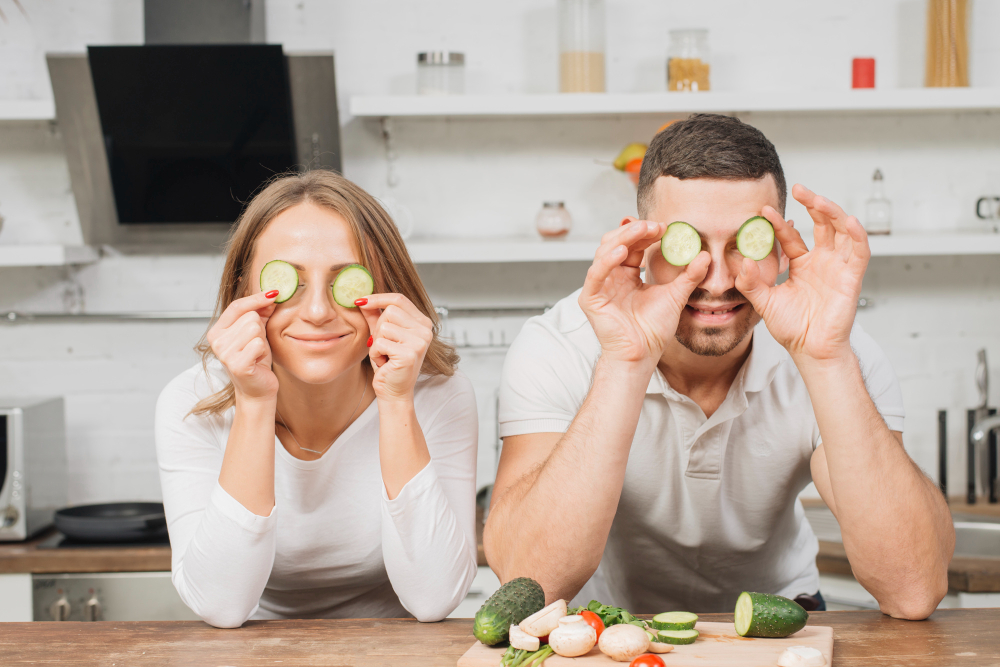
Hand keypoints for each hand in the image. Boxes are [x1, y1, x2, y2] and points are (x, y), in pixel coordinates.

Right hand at [206, 291, 279, 401]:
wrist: (257, 389)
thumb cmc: (256, 360)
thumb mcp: (257, 333)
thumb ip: (261, 313)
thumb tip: (271, 295)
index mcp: (217, 331)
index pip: (236, 306)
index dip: (256, 298)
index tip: (274, 293)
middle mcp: (217, 341)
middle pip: (249, 316)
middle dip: (260, 328)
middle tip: (257, 345)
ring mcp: (225, 353)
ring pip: (254, 328)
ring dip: (261, 339)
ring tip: (257, 352)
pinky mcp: (237, 365)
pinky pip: (258, 344)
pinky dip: (263, 351)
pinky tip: (258, 360)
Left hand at [357, 294, 433, 402]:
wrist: (394, 392)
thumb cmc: (389, 364)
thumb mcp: (381, 336)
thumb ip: (374, 316)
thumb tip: (363, 298)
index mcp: (422, 322)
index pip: (399, 299)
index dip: (378, 298)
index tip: (360, 300)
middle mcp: (425, 330)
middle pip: (390, 311)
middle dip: (378, 328)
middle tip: (383, 346)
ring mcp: (419, 341)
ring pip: (384, 327)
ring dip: (377, 343)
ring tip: (385, 355)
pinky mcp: (409, 353)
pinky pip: (380, 342)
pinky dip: (376, 353)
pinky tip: (385, 362)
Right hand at [580, 218, 710, 364]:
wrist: (643, 354)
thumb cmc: (653, 329)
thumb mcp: (675, 296)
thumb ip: (689, 275)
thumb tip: (706, 255)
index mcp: (626, 274)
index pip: (632, 246)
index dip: (646, 233)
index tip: (664, 227)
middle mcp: (611, 277)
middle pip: (615, 242)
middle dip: (635, 231)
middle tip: (655, 225)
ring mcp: (599, 287)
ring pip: (604, 252)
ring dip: (622, 238)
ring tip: (641, 230)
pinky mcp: (590, 299)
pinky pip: (595, 275)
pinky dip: (606, 261)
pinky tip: (622, 252)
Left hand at [736, 184, 869, 362]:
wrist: (810, 350)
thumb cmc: (793, 329)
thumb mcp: (764, 302)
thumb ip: (751, 283)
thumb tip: (740, 261)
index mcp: (802, 265)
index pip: (791, 236)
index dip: (779, 223)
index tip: (764, 211)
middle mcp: (821, 262)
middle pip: (821, 225)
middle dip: (812, 205)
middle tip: (799, 189)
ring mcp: (838, 267)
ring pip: (841, 231)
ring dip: (832, 212)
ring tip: (818, 199)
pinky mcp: (852, 277)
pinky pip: (859, 251)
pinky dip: (856, 235)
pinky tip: (847, 220)